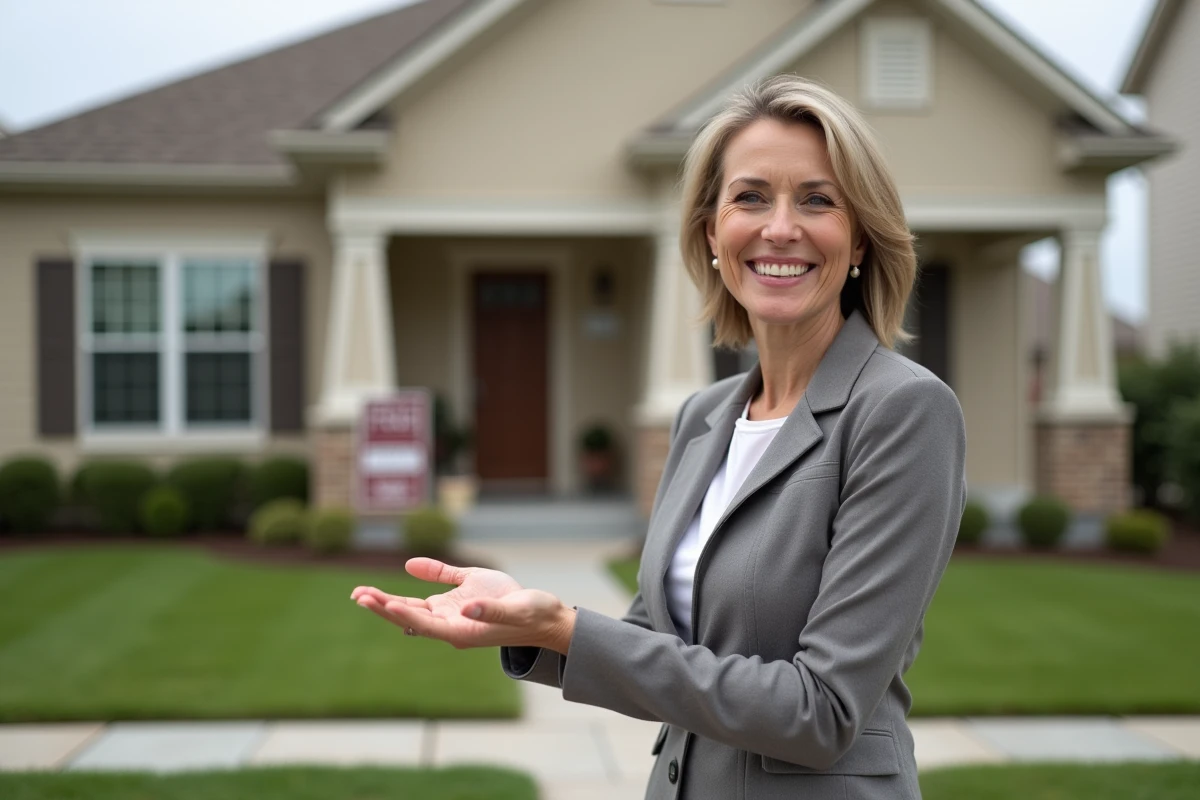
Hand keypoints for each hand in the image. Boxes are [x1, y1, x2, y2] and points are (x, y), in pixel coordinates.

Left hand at [350, 558, 575, 652]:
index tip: (385, 603)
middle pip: (410, 616)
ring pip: (415, 606)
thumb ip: (489, 609)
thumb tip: (466, 607)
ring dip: (388, 600)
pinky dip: (422, 576)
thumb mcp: (514, 611)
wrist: (547, 617)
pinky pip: (438, 584)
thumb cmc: (533, 616)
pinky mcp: (462, 595)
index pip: (425, 623)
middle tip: (358, 596)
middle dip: (383, 607)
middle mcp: (452, 623)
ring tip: (361, 593)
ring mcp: (455, 611)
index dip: (405, 614)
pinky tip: (409, 568)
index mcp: (462, 630)